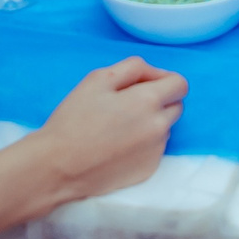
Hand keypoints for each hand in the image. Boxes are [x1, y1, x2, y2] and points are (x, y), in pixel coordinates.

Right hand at [29, 57, 186, 205]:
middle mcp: (159, 127)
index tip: (145, 84)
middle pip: (176, 106)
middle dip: (159, 101)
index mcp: (149, 101)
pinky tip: (117, 146)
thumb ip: (134, 68)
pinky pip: (154, 149)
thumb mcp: (98, 79)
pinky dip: (142, 144)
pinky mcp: (148, 170)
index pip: (180, 84)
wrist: (57, 166)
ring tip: (117, 128)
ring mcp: (155, 151)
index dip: (165, 80)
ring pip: (165, 128)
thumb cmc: (74, 119)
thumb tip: (157, 74)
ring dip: (151, 123)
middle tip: (128, 104)